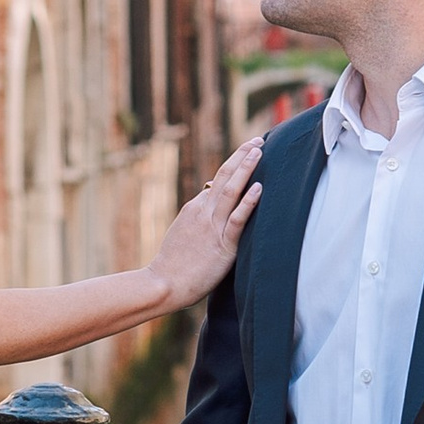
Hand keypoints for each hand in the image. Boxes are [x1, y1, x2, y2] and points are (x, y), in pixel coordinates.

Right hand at [148, 140, 262, 309]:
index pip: (217, 180)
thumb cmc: (173, 264)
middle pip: (224, 176)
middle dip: (242, 156)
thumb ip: (197, 216)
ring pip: (231, 190)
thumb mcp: (183, 231)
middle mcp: (203, 211)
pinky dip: (248, 202)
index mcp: (195, 208)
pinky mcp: (222, 244)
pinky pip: (237, 219)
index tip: (248, 150)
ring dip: (246, 169)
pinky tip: (260, 188)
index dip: (234, 164)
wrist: (163, 283)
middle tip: (259, 140)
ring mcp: (212, 226)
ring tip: (260, 151)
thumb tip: (208, 199)